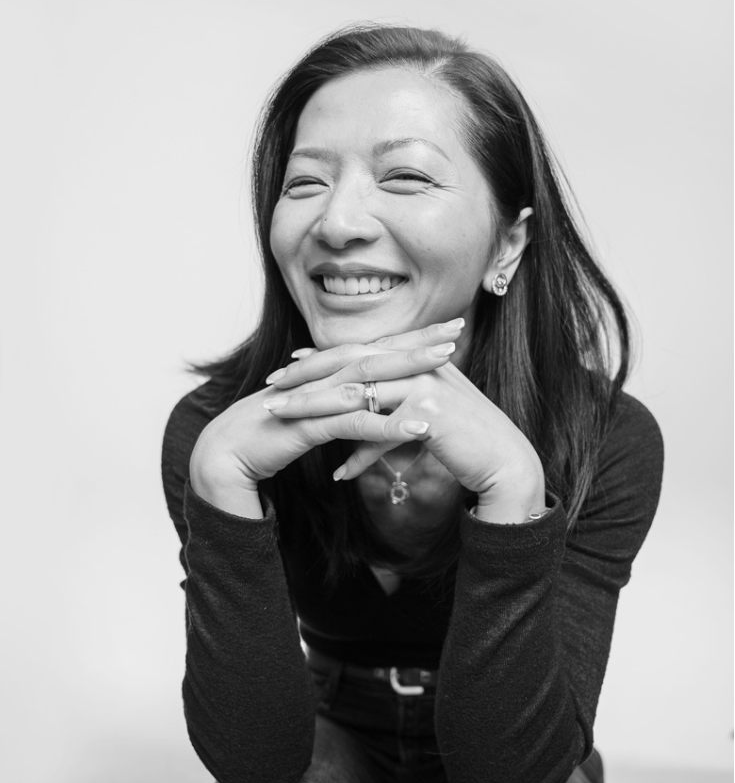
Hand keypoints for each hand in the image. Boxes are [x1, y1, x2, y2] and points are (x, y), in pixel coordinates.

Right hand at [188, 321, 464, 517]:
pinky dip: (389, 424)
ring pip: (369, 380)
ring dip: (409, 372)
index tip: (448, 328)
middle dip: (418, 341)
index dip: (412, 336)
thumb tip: (367, 402)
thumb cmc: (271, 433)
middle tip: (457, 329)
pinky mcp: (309, 424)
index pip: (376, 348)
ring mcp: (316, 398)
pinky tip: (420, 428)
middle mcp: (323, 377)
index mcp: (326, 373)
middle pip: (377, 353)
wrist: (228, 454)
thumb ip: (341, 404)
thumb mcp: (314, 414)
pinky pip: (354, 423)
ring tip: (446, 367)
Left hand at [265, 327, 546, 524]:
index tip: (290, 365)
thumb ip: (385, 429)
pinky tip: (337, 474)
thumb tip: (350, 452)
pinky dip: (358, 455)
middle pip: (351, 363)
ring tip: (279, 415)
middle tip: (271, 384)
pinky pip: (381, 431)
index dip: (324, 358)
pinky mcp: (428, 412)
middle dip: (307, 374)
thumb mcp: (419, 430)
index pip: (362, 351)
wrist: (508, 462)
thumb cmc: (467, 445)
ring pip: (356, 391)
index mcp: (417, 359)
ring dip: (314, 405)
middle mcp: (419, 364)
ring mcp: (424, 383)